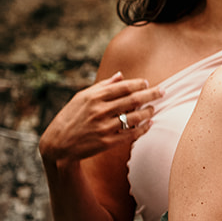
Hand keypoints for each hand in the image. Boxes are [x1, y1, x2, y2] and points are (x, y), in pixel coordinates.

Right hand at [38, 72, 159, 164]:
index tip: (147, 83)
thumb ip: (103, 86)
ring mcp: (104, 127)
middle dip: (151, 94)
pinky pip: (132, 134)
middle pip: (133, 100)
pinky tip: (150, 123)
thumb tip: (121, 75)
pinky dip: (143, 128)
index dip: (138, 84)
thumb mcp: (81, 98)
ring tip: (154, 108)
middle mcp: (99, 111)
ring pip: (135, 117)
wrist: (58, 145)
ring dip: (149, 111)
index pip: (123, 87)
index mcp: (93, 97)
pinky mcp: (107, 142)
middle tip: (163, 91)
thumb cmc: (70, 118)